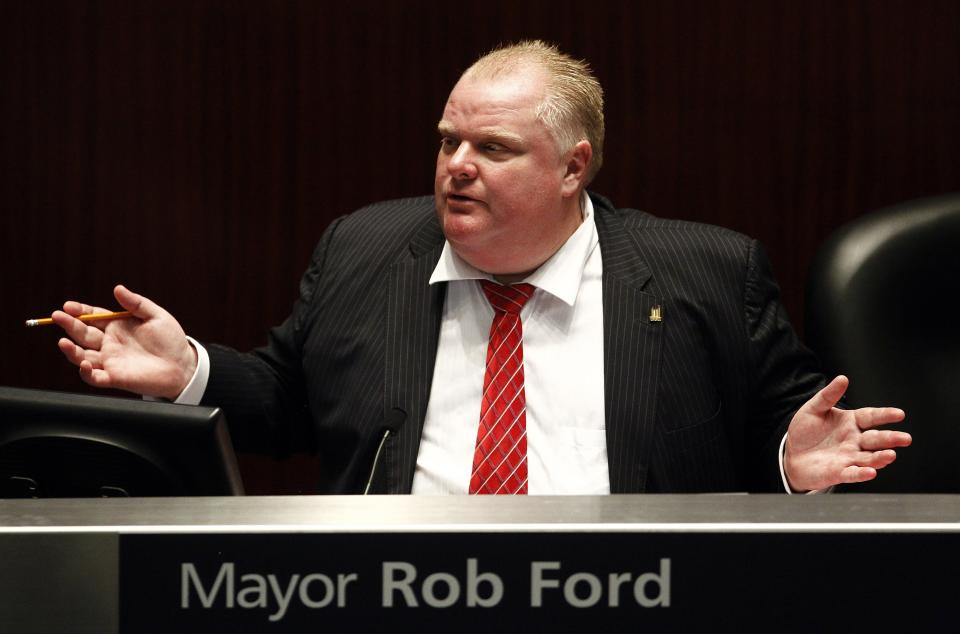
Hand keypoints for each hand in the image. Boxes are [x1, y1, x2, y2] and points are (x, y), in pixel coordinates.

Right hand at [52, 285, 196, 399]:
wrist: (183, 365)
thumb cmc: (170, 340)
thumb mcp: (156, 316)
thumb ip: (137, 303)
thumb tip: (118, 288)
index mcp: (117, 326)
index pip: (92, 316)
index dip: (80, 311)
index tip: (69, 305)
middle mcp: (109, 343)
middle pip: (83, 333)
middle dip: (69, 325)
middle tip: (58, 316)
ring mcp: (110, 360)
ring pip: (82, 356)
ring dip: (71, 350)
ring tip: (63, 342)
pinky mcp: (115, 378)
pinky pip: (94, 377)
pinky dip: (86, 372)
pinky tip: (85, 364)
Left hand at [783, 375, 910, 491]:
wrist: (792, 455)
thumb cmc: (806, 432)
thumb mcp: (814, 409)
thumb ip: (828, 396)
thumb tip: (842, 378)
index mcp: (851, 422)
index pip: (871, 417)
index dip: (884, 415)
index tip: (899, 414)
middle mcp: (855, 441)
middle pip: (875, 439)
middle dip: (890, 439)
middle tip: (905, 438)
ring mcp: (849, 458)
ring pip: (869, 458)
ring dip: (880, 457)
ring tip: (891, 455)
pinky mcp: (839, 473)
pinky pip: (852, 474)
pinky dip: (861, 474)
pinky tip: (870, 472)